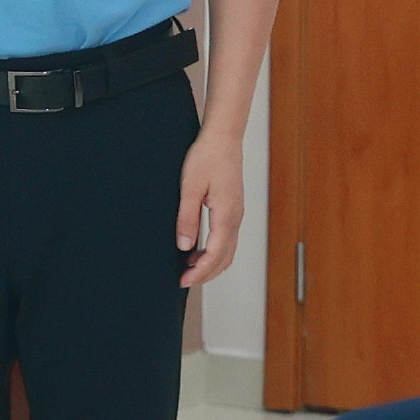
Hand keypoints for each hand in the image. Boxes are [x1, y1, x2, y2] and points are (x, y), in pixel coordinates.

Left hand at [179, 128, 246, 287]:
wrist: (223, 138)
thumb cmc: (206, 158)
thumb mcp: (189, 188)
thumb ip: (187, 219)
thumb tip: (185, 246)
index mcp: (226, 215)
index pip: (215, 254)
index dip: (199, 272)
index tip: (183, 281)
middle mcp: (236, 218)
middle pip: (225, 258)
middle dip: (206, 273)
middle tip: (184, 281)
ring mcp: (237, 214)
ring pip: (228, 250)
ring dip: (211, 264)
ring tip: (188, 269)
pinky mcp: (233, 209)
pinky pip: (226, 238)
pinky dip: (214, 251)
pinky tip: (197, 250)